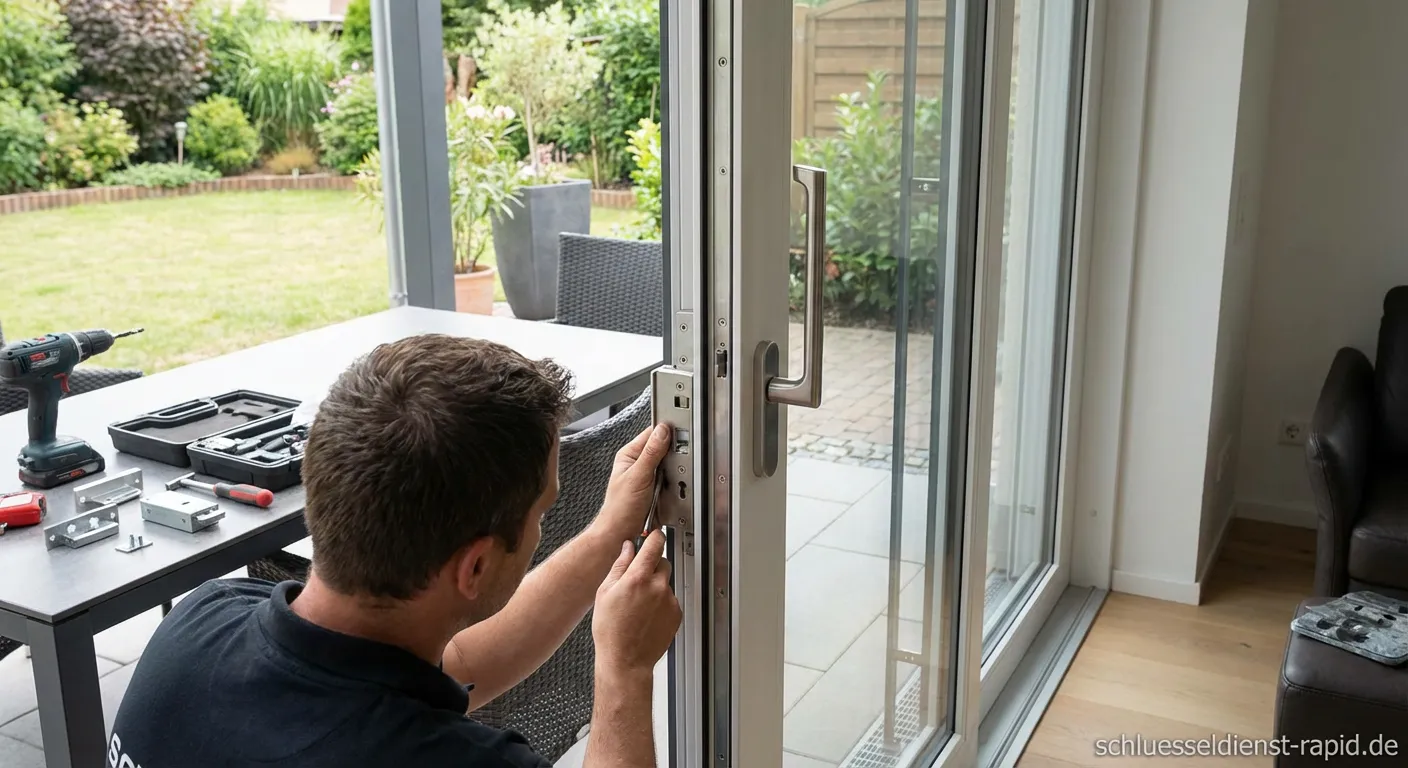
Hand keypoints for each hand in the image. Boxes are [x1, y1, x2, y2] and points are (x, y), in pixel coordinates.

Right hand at [592, 531, 681, 678]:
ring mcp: (669, 601)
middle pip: (662, 562)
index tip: (653, 536)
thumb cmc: (611, 630)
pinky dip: (661, 602)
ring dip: (655, 586)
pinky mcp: (676, 613)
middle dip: (651, 566)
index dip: (654, 537)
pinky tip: (646, 615)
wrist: (626, 660)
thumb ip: (619, 566)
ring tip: (638, 605)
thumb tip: (627, 548)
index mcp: (638, 578)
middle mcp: (658, 587)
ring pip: (665, 582)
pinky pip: (670, 599)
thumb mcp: (605, 592)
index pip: (655, 544)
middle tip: (636, 580)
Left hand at [596, 424, 671, 541]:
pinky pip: (672, 480)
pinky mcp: (657, 488)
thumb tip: (662, 431)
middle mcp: (639, 463)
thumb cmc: (620, 507)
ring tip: (667, 483)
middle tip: (673, 465)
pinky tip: (669, 490)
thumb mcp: (637, 476)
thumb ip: (651, 453)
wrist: (621, 532)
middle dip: (672, 456)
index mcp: (630, 454)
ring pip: (670, 465)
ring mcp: (649, 475)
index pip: (652, 433)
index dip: (666, 433)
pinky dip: (674, 484)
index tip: (679, 435)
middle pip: (664, 449)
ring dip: (673, 472)